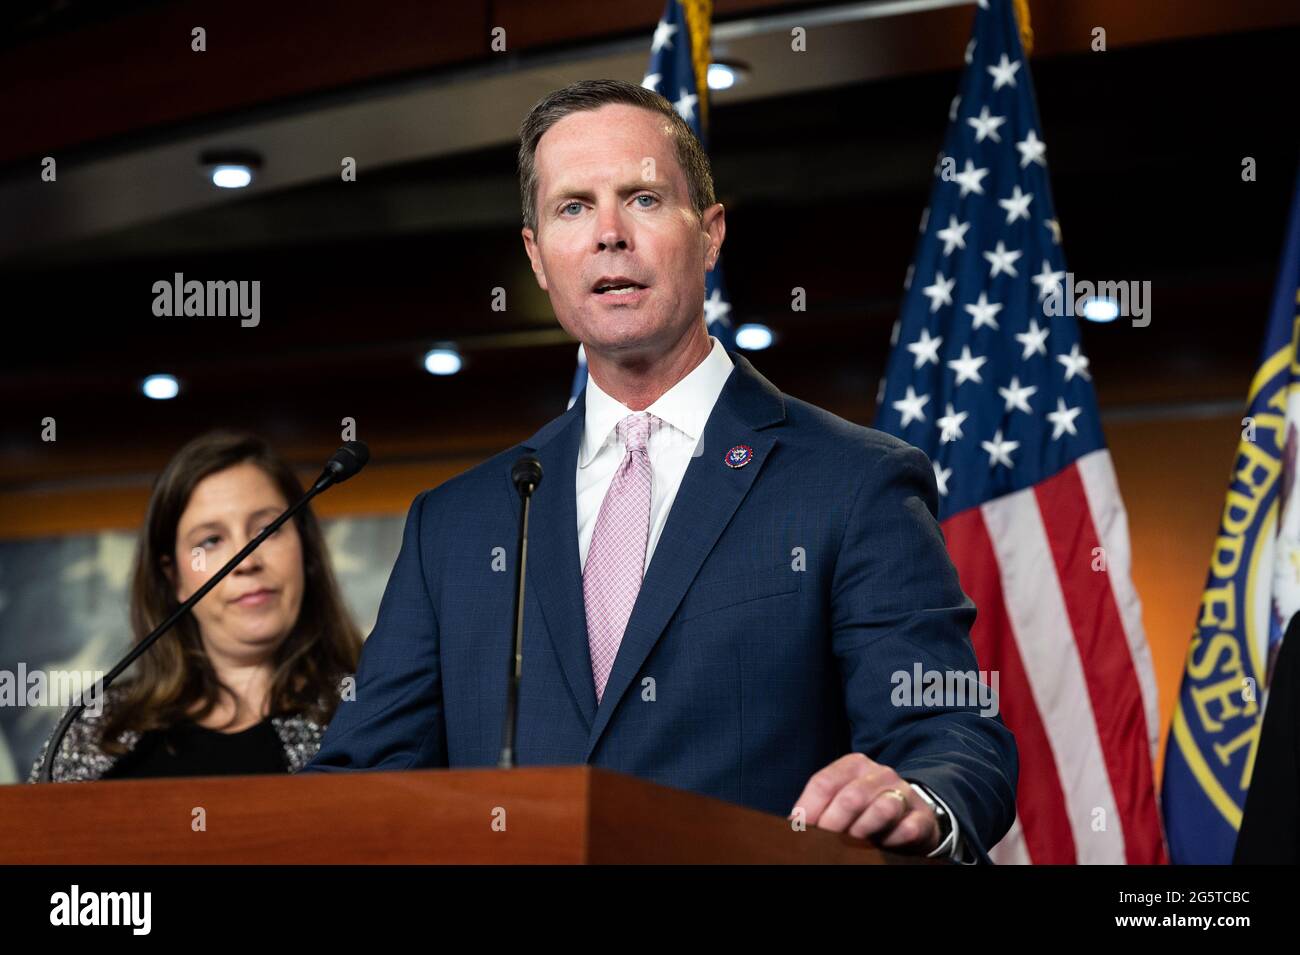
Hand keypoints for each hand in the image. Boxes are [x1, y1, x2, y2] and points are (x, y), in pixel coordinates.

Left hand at [789, 753, 939, 853]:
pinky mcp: (922, 817)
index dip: (808, 809)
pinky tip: (883, 846)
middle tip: (824, 843)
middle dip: (833, 824)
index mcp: (854, 764)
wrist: (912, 814)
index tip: (800, 830)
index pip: (824, 783)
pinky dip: (891, 841)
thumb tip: (792, 826)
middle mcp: (881, 774)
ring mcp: (905, 793)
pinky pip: (906, 829)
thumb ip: (819, 807)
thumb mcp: (841, 799)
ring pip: (882, 809)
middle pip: (851, 797)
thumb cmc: (866, 810)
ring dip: (863, 831)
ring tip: (853, 844)